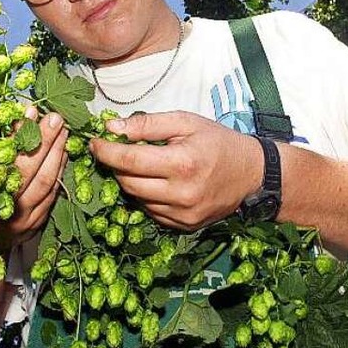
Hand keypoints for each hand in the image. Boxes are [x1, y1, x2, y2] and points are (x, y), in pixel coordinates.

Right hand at [0, 107, 67, 251]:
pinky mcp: (36, 224)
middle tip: (55, 117)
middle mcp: (5, 207)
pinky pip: (52, 194)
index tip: (31, 110)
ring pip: (46, 183)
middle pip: (31, 170)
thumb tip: (10, 120)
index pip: (6, 158)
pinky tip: (62, 154)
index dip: (19, 134)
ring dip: (57, 154)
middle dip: (45, 141)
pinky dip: (58, 172)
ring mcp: (23, 219)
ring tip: (63, 131)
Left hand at [89, 111, 261, 230]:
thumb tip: (111, 127)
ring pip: (137, 199)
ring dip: (130, 181)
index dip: (105, 151)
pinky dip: (146, 196)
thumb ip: (147, 124)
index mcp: (181, 163)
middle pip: (128, 182)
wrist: (253, 174)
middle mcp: (181, 193)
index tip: (94, 143)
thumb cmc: (218, 142)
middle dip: (115, 166)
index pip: (129, 160)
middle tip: (115, 151)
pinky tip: (156, 182)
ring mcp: (183, 214)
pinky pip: (151, 212)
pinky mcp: (185, 225)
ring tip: (141, 165)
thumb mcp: (185, 122)